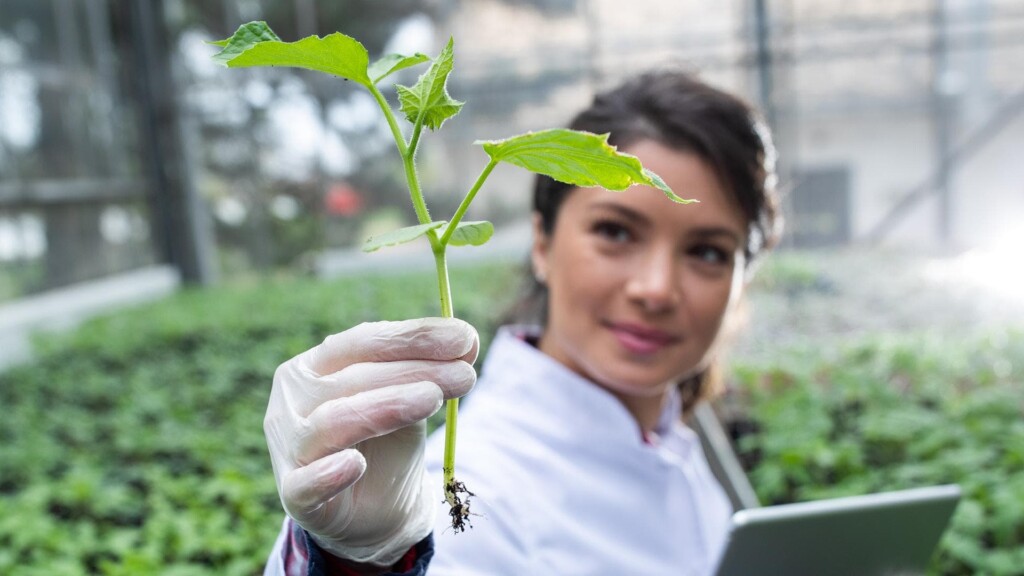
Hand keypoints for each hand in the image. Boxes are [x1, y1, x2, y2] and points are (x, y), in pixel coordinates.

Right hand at [265, 318, 477, 565]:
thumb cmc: (386, 440)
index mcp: (316, 365)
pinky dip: (328, 474)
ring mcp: (289, 447)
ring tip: (432, 400)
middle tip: (465, 375)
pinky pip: (305, 485)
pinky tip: (354, 465)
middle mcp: (294, 399)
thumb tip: (467, 340)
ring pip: (332, 422)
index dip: (413, 337)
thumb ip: (428, 371)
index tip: (464, 338)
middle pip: (352, 378)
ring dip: (384, 408)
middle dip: (413, 371)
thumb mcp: (410, 399)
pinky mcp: (294, 496)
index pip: (362, 342)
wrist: (375, 510)